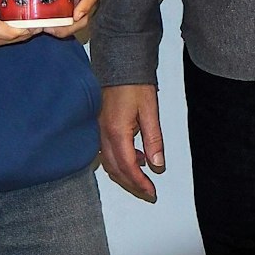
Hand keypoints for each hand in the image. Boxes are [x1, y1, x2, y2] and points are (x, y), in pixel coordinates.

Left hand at [34, 0, 98, 39]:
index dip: (86, 5)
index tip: (77, 15)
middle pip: (84, 13)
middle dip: (72, 26)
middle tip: (53, 30)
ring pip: (75, 20)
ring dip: (64, 29)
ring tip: (47, 31)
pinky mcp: (63, 2)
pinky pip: (64, 17)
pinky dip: (57, 26)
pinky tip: (43, 28)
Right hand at [98, 83, 164, 202]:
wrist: (118, 62)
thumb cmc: (134, 83)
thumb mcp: (150, 110)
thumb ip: (153, 138)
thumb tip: (157, 164)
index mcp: (116, 131)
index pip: (127, 166)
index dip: (139, 183)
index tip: (152, 192)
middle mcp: (103, 134)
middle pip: (115, 169)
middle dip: (131, 184)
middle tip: (148, 192)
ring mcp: (98, 130)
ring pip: (108, 162)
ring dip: (124, 174)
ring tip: (143, 176)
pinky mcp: (98, 126)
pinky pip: (105, 152)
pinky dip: (118, 161)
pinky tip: (133, 156)